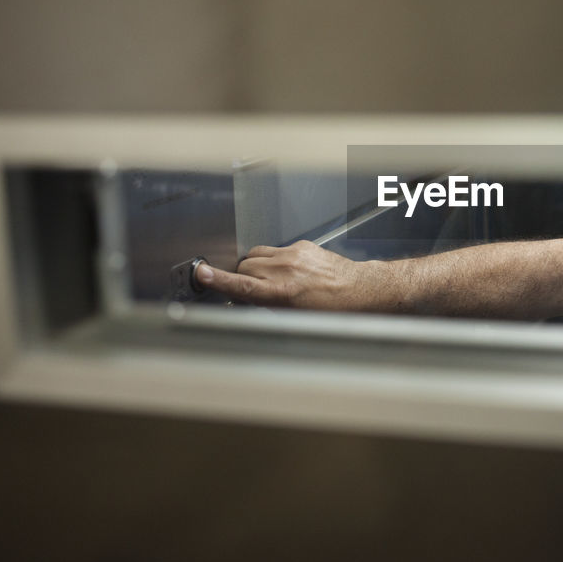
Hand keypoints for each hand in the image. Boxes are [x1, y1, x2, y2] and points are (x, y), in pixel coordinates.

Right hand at [195, 241, 368, 309]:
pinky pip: (275, 249)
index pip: (242, 285)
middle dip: (242, 277)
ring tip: (269, 279)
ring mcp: (294, 254)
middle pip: (244, 266)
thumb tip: (245, 300)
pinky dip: (274, 260)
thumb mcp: (295, 316)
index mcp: (282, 292)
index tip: (202, 273)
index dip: (218, 279)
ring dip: (255, 265)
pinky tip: (288, 271)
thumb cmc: (332, 309)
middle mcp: (286, 270)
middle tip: (253, 289)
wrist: (360, 289)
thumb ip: (266, 304)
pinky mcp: (301, 245)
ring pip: (256, 254)